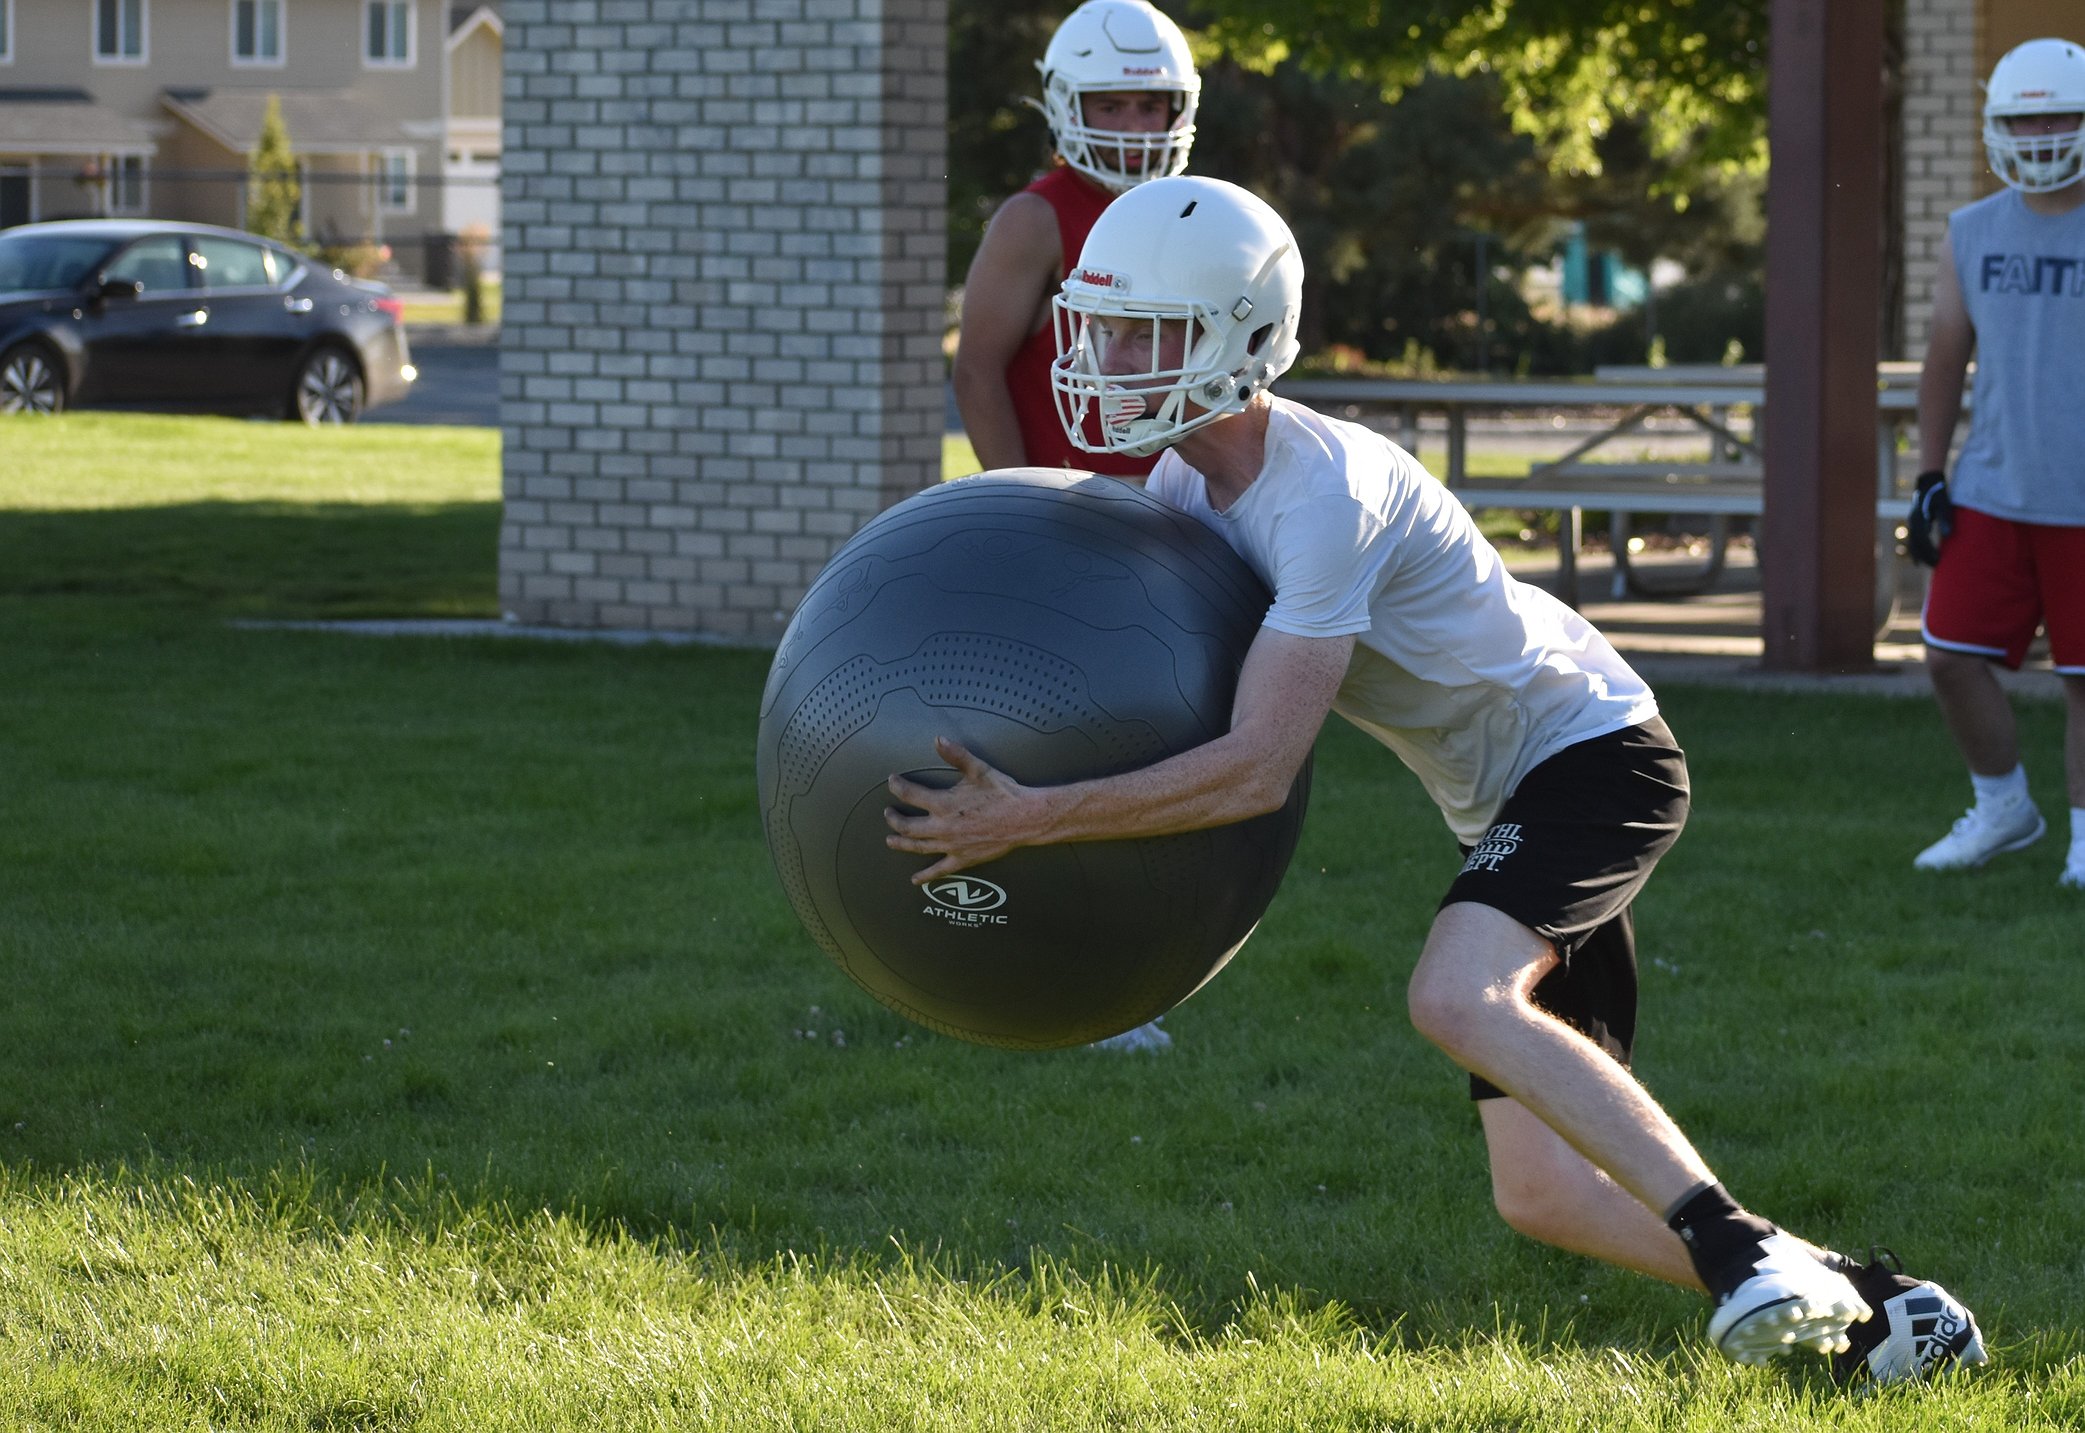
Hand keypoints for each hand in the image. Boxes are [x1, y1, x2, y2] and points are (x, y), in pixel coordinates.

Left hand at [884, 737, 1040, 884]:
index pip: (910, 794)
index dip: (898, 786)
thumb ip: (956, 755)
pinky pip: (939, 870)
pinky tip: (916, 879)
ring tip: (890, 841)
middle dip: (894, 819)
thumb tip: (938, 739)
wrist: (1024, 818)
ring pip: (918, 847)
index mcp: (944, 804)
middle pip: (907, 826)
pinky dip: (926, 876)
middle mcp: (943, 827)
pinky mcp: (962, 859)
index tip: (892, 781)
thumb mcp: (979, 769)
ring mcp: (951, 845)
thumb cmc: (1003, 793)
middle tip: (888, 814)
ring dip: (901, 843)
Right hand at [1906, 469, 1952, 566]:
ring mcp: (1912, 523)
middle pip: (1915, 544)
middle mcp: (1913, 522)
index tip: (1938, 560)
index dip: (1929, 551)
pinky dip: (1917, 549)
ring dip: (1919, 554)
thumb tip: (1947, 535)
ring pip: (1912, 543)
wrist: (1928, 482)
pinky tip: (1921, 556)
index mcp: (1919, 519)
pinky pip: (1913, 539)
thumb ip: (1945, 519)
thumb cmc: (1938, 493)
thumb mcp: (1944, 505)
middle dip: (1924, 556)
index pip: (1922, 540)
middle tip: (1935, 566)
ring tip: (1926, 565)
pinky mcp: (1915, 523)